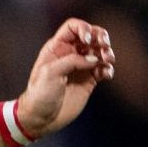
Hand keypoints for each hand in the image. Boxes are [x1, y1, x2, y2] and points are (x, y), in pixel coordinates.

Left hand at [16, 17, 114, 138]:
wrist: (41, 119)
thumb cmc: (40, 95)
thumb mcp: (51, 73)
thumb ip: (73, 61)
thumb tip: (95, 59)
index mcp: (56, 48)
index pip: (73, 27)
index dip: (84, 28)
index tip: (87, 40)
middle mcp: (70, 54)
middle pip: (91, 35)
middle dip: (101, 37)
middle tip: (104, 46)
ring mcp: (80, 67)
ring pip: (100, 51)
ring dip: (107, 53)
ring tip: (107, 60)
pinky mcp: (89, 80)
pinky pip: (103, 69)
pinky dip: (108, 69)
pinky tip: (105, 75)